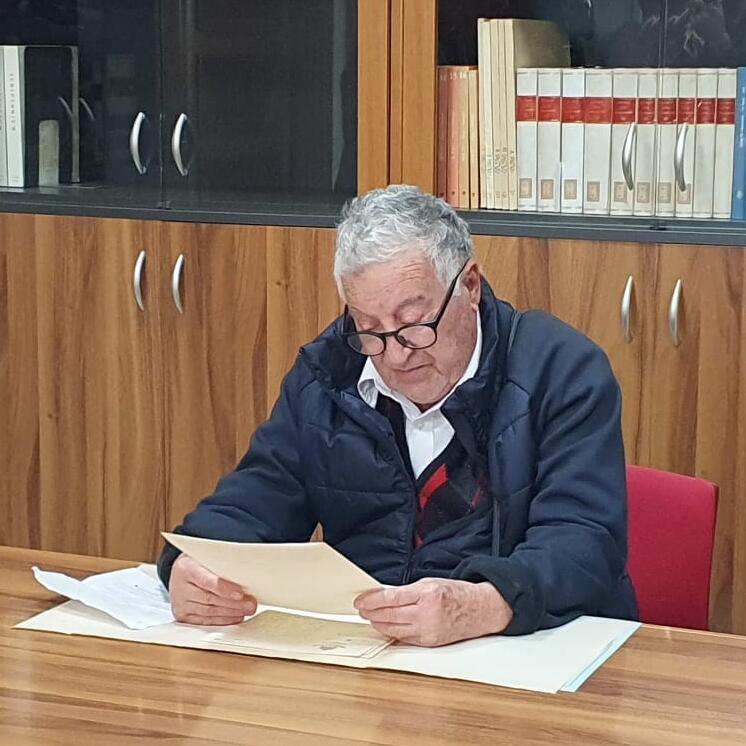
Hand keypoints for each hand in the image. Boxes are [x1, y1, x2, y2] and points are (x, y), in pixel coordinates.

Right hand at [169, 554, 256, 624]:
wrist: (182, 570)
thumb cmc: (199, 561)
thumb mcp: (208, 556)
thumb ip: (223, 563)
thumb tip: (246, 573)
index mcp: (185, 568)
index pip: (207, 581)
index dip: (224, 589)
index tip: (240, 594)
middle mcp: (179, 587)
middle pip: (209, 599)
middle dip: (233, 604)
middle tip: (251, 604)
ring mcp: (180, 603)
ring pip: (209, 612)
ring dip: (231, 613)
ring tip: (246, 610)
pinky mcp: (182, 616)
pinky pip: (205, 621)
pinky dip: (223, 620)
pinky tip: (235, 617)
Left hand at [354, 578, 512, 646]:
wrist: (479, 610)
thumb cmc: (456, 593)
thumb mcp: (430, 583)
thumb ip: (407, 591)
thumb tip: (384, 597)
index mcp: (427, 594)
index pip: (391, 598)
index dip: (372, 600)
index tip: (360, 601)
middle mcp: (427, 613)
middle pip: (389, 615)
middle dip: (371, 613)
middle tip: (362, 609)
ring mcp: (428, 630)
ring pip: (393, 629)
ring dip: (378, 624)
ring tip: (370, 617)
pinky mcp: (429, 642)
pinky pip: (404, 638)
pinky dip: (392, 632)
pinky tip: (385, 627)